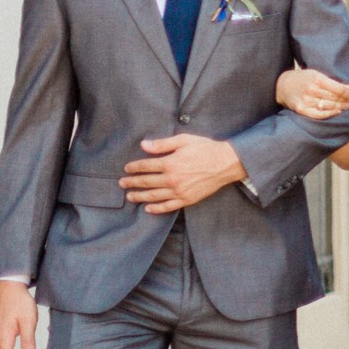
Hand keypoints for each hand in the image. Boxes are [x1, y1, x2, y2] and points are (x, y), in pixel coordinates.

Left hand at [121, 135, 245, 212]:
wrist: (227, 163)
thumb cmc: (206, 149)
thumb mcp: (184, 140)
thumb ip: (162, 144)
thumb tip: (144, 145)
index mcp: (170, 163)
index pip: (145, 166)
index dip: (134, 167)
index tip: (127, 168)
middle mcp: (172, 179)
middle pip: (146, 182)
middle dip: (132, 182)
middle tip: (122, 183)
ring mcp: (179, 191)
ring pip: (153, 195)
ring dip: (139, 196)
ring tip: (130, 196)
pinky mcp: (187, 199)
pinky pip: (168, 206)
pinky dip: (156, 208)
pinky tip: (148, 208)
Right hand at [276, 67, 348, 120]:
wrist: (281, 85)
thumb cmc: (303, 79)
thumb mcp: (316, 75)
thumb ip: (333, 81)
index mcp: (316, 78)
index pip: (338, 88)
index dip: (347, 93)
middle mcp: (311, 89)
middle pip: (334, 97)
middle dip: (345, 100)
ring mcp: (306, 100)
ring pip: (328, 106)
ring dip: (340, 106)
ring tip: (346, 106)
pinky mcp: (301, 109)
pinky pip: (318, 114)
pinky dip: (330, 114)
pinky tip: (337, 111)